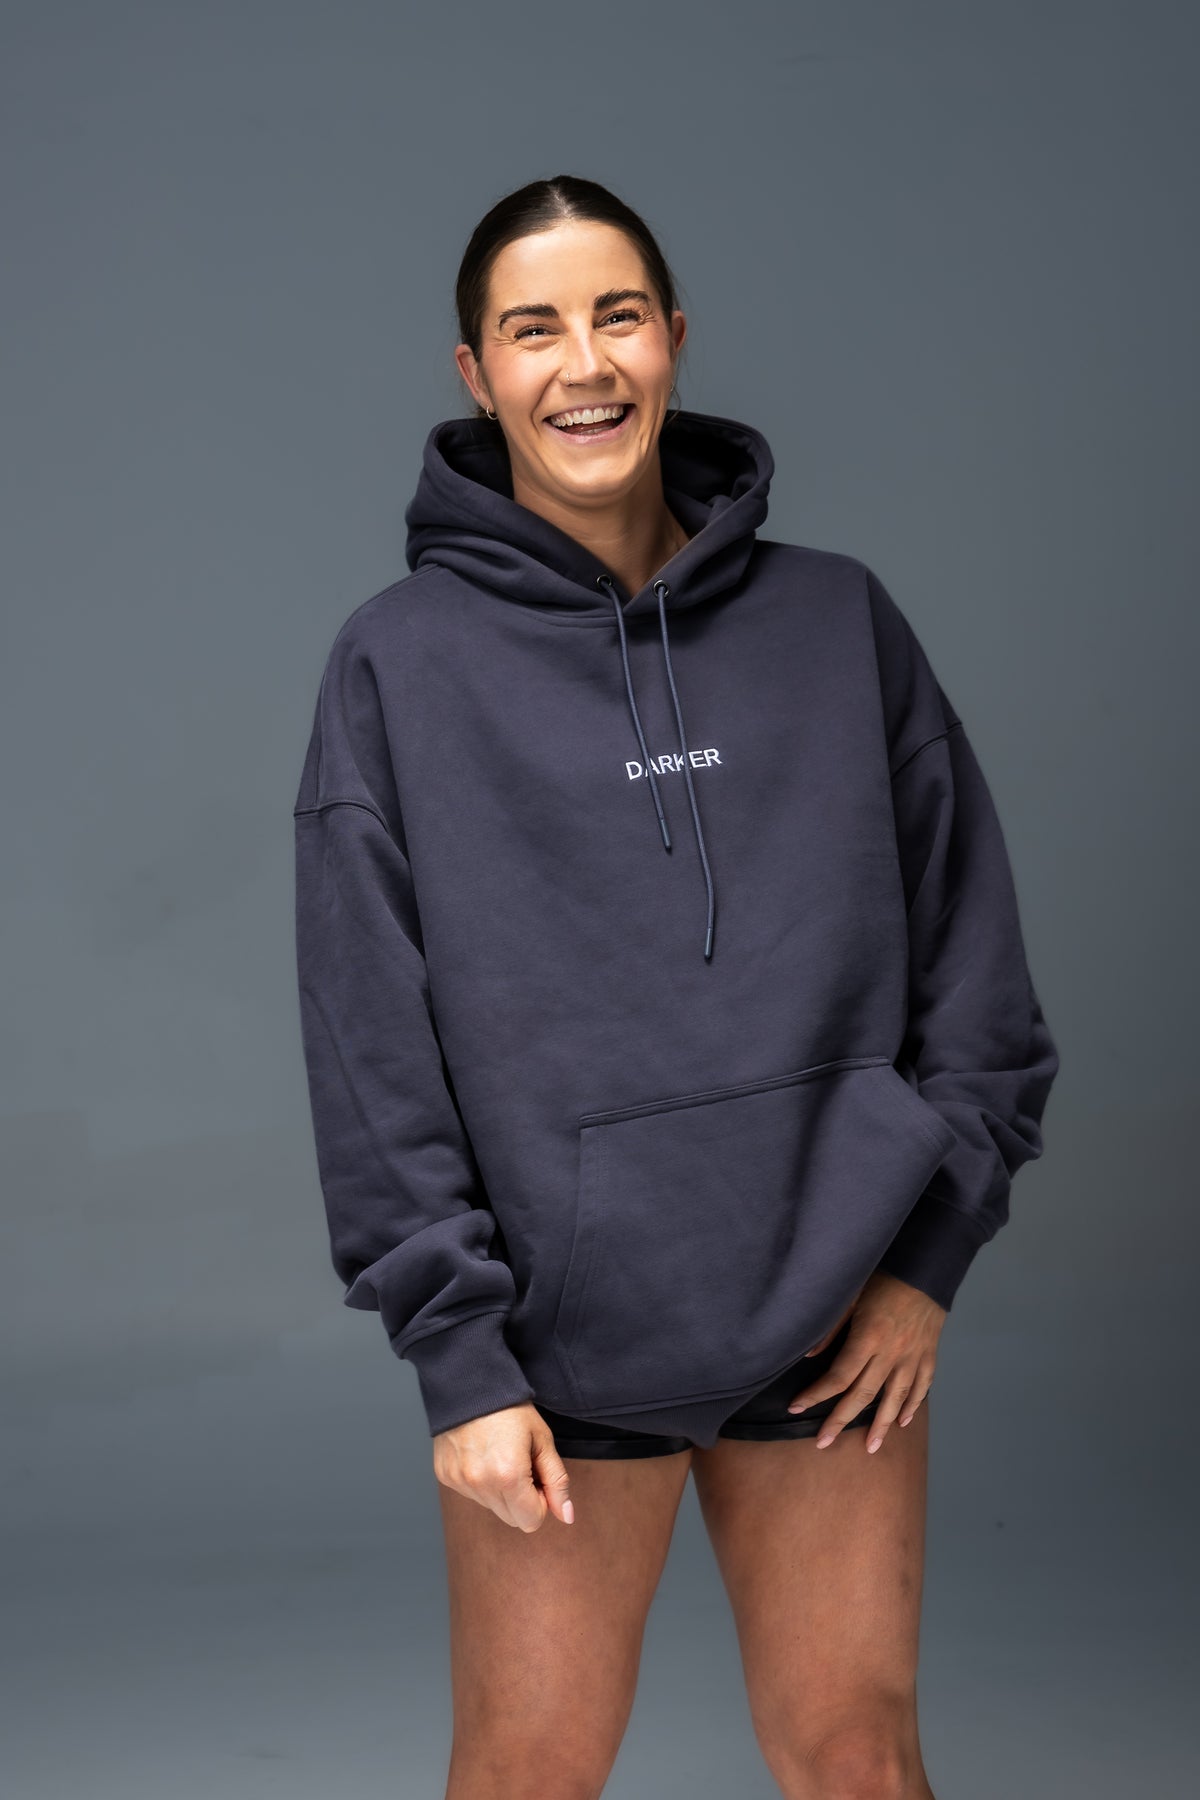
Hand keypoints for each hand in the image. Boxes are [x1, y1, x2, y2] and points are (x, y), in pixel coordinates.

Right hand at [432, 1402, 575, 1531]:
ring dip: (501, 1491)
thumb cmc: (511, 1409)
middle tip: (522, 1464)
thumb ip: (557, 1481)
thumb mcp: (542, 1440)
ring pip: (492, 1507)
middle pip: (512, 1519)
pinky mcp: (445, 1476)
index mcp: (508, 1475)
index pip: (532, 1522)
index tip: (538, 1475)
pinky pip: (471, 1494)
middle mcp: (480, 1483)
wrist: (470, 1383)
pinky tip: (482, 1454)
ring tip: (500, 1455)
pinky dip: (481, 1481)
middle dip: (523, 1499)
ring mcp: (459, 1481)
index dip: (541, 1501)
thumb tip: (566, 1516)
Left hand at [786, 1270, 946, 1453]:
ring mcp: (912, 1358)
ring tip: (871, 1448)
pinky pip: (921, 1387)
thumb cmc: (884, 1279)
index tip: (797, 1408)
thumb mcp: (851, 1296)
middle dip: (841, 1421)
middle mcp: (890, 1355)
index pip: (839, 1377)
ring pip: (895, 1399)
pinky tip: (904, 1421)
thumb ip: (831, 1328)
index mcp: (868, 1339)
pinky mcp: (928, 1356)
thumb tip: (808, 1356)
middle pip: (863, 1396)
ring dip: (882, 1426)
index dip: (816, 1395)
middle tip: (824, 1443)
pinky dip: (913, 1406)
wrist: (927, 1269)